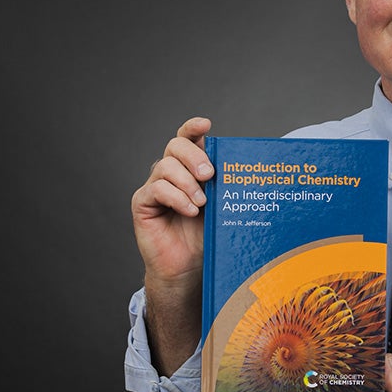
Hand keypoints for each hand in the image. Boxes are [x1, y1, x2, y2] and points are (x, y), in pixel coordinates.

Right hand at [131, 117, 212, 289]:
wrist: (188, 267)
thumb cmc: (206, 236)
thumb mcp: (221, 206)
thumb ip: (226, 185)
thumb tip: (249, 163)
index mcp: (190, 168)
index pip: (188, 139)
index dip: (193, 128)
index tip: (206, 124)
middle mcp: (171, 173)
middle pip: (175, 145)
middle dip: (194, 155)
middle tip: (209, 174)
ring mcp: (154, 186)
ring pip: (165, 166)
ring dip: (187, 182)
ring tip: (202, 203)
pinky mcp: (142, 203)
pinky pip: (156, 189)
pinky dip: (176, 197)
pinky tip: (190, 210)